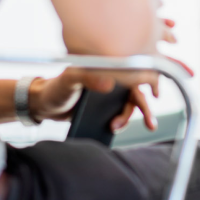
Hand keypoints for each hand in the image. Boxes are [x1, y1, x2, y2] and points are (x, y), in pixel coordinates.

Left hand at [29, 67, 158, 131]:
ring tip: (115, 128)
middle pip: (136, 94)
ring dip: (128, 119)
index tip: (156, 95)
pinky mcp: (103, 110)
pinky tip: (114, 130)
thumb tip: (110, 84)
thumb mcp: (70, 79)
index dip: (150, 80)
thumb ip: (88, 78)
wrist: (43, 105)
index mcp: (108, 68)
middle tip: (150, 125)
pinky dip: (120, 123)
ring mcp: (109, 96)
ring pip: (128, 107)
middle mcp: (112, 81)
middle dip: (146, 110)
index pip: (134, 72)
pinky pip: (117, 116)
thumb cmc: (56, 87)